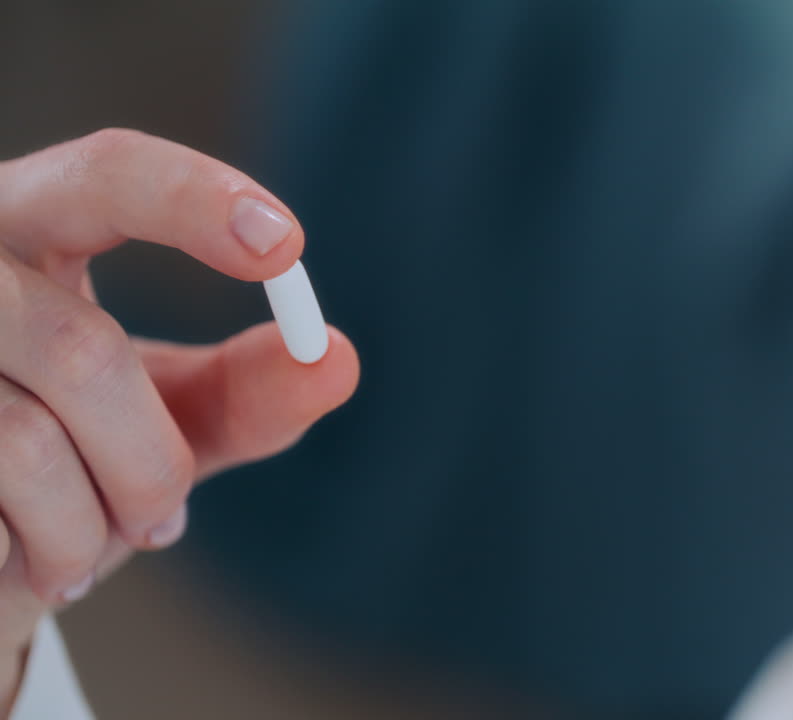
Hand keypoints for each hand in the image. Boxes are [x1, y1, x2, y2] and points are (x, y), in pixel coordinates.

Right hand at [0, 129, 359, 705]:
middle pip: (81, 350)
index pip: (107, 174)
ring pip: (29, 444)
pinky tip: (15, 557)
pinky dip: (28, 553)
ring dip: (86, 526)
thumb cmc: (66, 457)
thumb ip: (249, 391)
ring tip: (78, 552)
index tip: (286, 248)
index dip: (193, 199)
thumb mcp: (164, 416)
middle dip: (149, 461)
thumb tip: (338, 361)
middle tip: (166, 525)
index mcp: (30, 228)